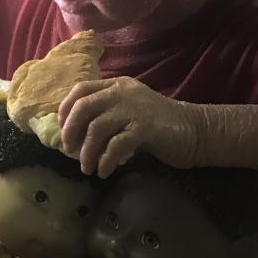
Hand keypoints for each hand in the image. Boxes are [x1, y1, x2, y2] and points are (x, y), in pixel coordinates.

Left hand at [58, 76, 198, 177]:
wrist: (195, 131)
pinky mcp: (146, 127)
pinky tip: (104, 171)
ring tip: (87, 168)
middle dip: (71, 131)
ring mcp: (135, 108)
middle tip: (69, 150)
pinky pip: (116, 145)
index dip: (65, 110)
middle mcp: (123, 92)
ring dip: (87, 152)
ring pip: (97, 128)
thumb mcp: (127, 112)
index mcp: (116, 85)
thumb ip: (104, 115)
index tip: (62, 131)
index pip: (80, 89)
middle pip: (83, 107)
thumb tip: (73, 134)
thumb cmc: (156, 126)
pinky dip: (106, 161)